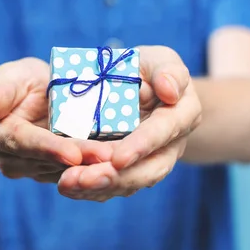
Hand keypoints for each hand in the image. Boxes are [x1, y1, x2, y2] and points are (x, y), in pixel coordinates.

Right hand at [0, 58, 111, 182]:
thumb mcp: (10, 76)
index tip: (74, 154)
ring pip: (67, 172)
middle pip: (50, 162)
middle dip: (81, 160)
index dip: (50, 149)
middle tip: (110, 157)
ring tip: (121, 160)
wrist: (29, 102)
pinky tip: (121, 163)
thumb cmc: (18, 84)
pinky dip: (98, 168)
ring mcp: (34, 170)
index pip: (24, 143)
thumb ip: (1, 91)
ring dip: (94, 167)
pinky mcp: (55, 174)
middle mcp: (13, 160)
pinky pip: (78, 174)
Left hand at [57, 46, 201, 201]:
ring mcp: (150, 162)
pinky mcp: (129, 171)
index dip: (141, 146)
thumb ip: (168, 71)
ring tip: (68, 184)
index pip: (163, 133)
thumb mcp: (161, 60)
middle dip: (116, 178)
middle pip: (148, 170)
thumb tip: (170, 90)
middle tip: (83, 179)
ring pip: (129, 183)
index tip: (117, 158)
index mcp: (182, 116)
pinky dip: (89, 189)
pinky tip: (67, 187)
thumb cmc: (150, 70)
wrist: (141, 89)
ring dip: (98, 187)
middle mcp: (170, 146)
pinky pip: (112, 186)